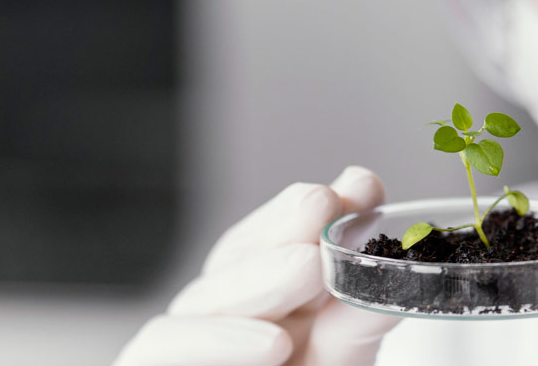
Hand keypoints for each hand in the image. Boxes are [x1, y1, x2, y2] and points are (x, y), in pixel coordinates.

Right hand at [115, 166, 400, 365]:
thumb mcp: (340, 360)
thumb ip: (357, 304)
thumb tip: (374, 216)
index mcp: (263, 309)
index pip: (270, 241)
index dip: (312, 210)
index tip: (357, 188)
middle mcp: (217, 325)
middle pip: (233, 261)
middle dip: (281, 229)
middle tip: (323, 208)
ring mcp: (181, 355)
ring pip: (198, 302)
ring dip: (256, 280)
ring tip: (310, 268)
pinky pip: (163, 350)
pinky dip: (216, 341)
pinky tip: (271, 343)